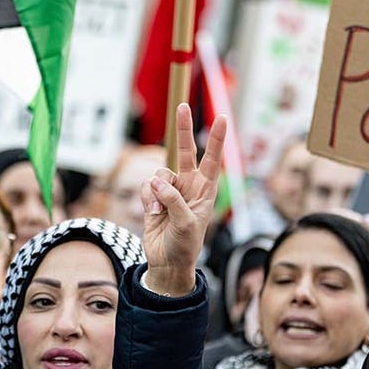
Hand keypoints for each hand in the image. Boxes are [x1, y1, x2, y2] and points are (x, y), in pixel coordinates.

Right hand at [140, 104, 225, 295]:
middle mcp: (189, 185)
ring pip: (159, 173)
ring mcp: (170, 190)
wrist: (167, 262)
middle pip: (184, 150)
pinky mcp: (154, 197)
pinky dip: (147, 199)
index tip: (221, 117)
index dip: (216, 138)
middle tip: (182, 106)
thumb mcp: (186, 224)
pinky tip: (153, 214)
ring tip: (160, 212)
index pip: (212, 159)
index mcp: (205, 190)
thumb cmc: (185, 245)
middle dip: (182, 129)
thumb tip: (158, 181)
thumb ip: (174, 200)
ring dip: (157, 191)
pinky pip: (147, 186)